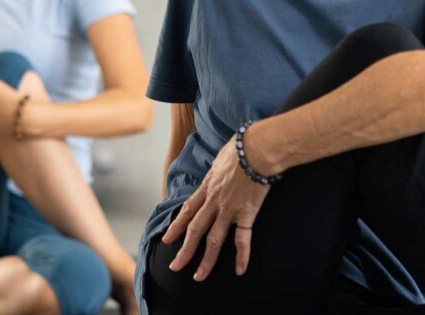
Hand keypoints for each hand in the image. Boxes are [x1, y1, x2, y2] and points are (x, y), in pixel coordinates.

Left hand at [161, 128, 271, 279]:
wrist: (257, 149)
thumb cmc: (241, 147)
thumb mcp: (221, 157)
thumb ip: (218, 168)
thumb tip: (221, 166)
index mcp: (207, 187)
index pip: (187, 210)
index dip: (176, 226)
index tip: (167, 239)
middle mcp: (214, 201)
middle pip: (195, 230)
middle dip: (184, 250)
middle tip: (174, 266)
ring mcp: (229, 209)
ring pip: (213, 240)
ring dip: (205, 260)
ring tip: (198, 276)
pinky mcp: (247, 214)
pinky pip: (243, 239)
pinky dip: (242, 256)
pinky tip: (241, 271)